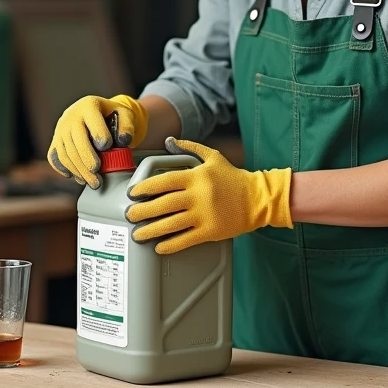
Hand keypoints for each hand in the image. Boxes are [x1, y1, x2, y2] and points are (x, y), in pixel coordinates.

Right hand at [47, 95, 147, 188]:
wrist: (96, 113)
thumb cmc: (112, 115)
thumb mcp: (124, 114)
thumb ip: (127, 126)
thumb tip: (123, 141)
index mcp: (89, 105)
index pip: (92, 121)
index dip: (99, 134)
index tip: (107, 147)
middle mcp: (71, 116)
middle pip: (76, 140)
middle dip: (87, 159)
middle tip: (98, 174)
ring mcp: (61, 129)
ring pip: (66, 152)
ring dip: (79, 170)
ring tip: (93, 182)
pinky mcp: (55, 141)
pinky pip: (55, 157)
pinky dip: (65, 169)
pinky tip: (77, 177)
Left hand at [126, 137, 291, 254]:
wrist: (258, 198)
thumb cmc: (233, 177)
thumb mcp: (212, 157)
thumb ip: (190, 147)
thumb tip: (168, 141)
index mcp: (196, 176)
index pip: (165, 180)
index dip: (145, 187)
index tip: (132, 193)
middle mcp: (199, 195)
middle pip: (164, 204)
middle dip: (143, 211)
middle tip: (129, 215)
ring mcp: (205, 214)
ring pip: (172, 224)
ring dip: (151, 230)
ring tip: (138, 234)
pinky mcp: (211, 230)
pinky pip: (186, 239)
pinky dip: (170, 244)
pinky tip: (159, 247)